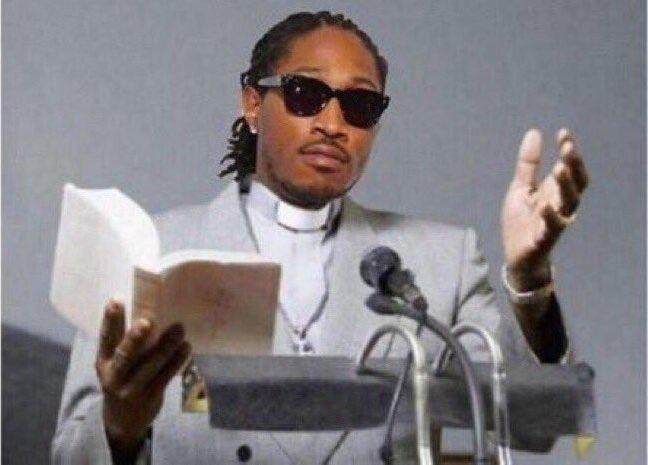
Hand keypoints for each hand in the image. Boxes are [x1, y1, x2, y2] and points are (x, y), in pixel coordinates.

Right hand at [95, 299, 190, 454]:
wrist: (122, 420)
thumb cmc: (123, 377)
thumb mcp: (115, 363)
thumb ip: (125, 342)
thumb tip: (150, 308)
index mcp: (103, 361)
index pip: (105, 338)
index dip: (110, 319)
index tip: (116, 299)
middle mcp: (114, 375)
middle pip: (124, 356)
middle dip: (135, 338)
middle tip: (148, 321)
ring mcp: (131, 388)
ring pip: (149, 366)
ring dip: (166, 347)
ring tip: (179, 329)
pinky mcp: (150, 397)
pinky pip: (165, 377)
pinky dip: (176, 362)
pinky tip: (186, 347)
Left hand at [501, 128, 588, 289]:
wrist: (516, 256)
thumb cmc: (521, 222)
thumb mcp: (521, 188)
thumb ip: (528, 164)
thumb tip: (534, 132)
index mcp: (555, 192)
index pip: (570, 168)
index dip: (570, 152)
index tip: (563, 133)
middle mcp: (560, 205)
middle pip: (577, 184)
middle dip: (574, 165)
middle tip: (567, 147)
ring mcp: (554, 222)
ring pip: (569, 204)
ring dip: (566, 186)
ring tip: (558, 169)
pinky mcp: (544, 239)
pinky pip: (552, 229)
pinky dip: (550, 217)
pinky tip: (543, 205)